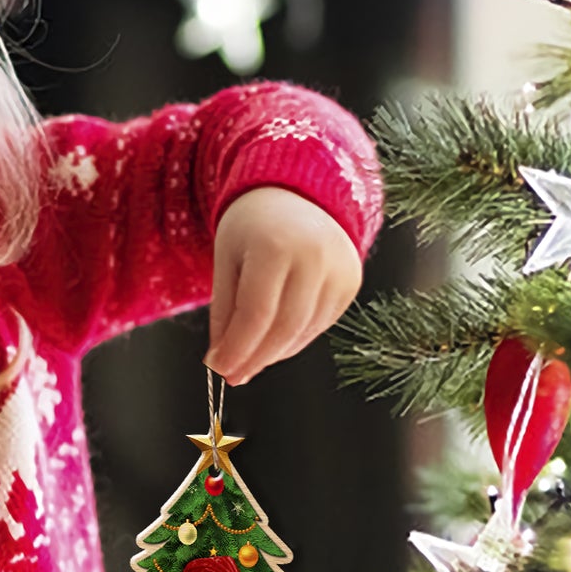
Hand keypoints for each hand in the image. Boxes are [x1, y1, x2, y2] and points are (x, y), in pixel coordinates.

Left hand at [205, 188, 361, 385]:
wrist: (296, 196)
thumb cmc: (253, 228)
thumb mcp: (226, 261)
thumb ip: (224, 313)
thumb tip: (221, 362)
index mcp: (276, 246)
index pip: (256, 314)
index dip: (237, 348)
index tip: (219, 368)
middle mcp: (315, 256)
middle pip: (283, 328)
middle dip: (255, 358)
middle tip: (232, 374)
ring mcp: (339, 270)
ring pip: (303, 332)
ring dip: (273, 353)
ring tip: (249, 357)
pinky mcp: (351, 282)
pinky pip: (319, 325)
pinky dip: (293, 340)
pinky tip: (274, 340)